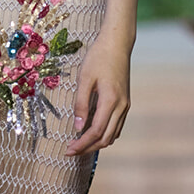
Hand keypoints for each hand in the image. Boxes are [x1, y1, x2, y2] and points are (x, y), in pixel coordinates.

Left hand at [67, 35, 130, 155]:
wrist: (117, 44)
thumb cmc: (98, 58)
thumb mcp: (85, 79)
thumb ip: (81, 104)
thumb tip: (78, 127)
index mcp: (111, 101)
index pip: (96, 131)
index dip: (82, 144)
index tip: (68, 150)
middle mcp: (122, 106)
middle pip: (106, 138)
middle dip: (88, 148)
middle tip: (71, 150)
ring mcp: (125, 105)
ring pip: (113, 134)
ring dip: (97, 143)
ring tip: (79, 143)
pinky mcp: (125, 103)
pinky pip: (117, 126)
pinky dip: (105, 134)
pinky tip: (91, 132)